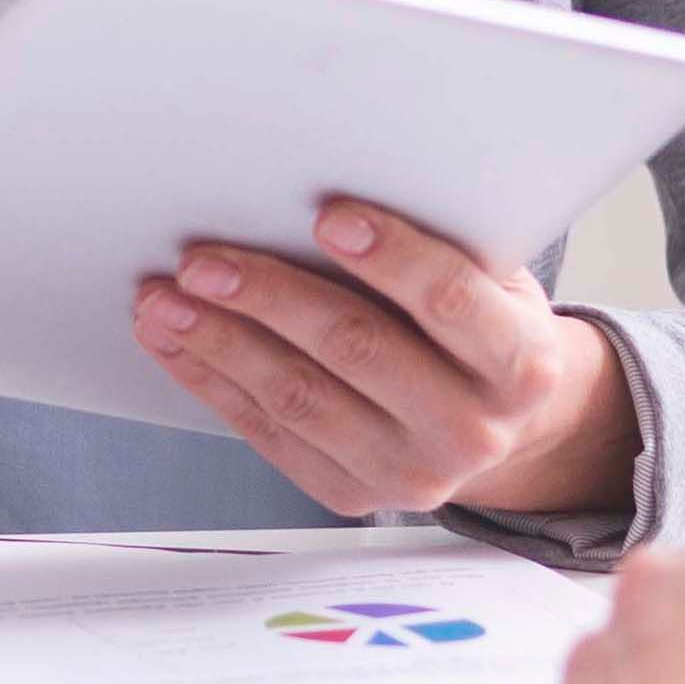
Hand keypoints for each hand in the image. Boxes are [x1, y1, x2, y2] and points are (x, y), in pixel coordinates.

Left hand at [128, 195, 641, 516]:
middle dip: (270, 298)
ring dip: (220, 343)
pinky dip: (213, 382)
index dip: (391, 255)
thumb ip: (439, 242)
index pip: (451, 302)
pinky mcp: (353, 495)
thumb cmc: (482, 322)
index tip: (327, 215)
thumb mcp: (493, 277)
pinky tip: (176, 342)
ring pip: (299, 398)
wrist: (500, 423)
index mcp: (521, 363)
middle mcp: (471, 429)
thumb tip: (324, 188)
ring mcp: (410, 473)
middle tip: (202, 260)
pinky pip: (269, 434)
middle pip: (357, 350)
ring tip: (164, 299)